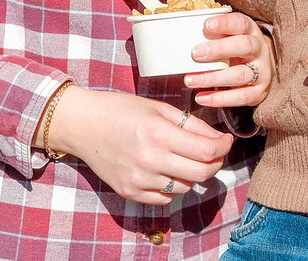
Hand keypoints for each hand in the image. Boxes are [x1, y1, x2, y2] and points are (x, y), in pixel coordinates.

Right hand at [45, 87, 232, 203]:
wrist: (82, 125)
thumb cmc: (120, 110)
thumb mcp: (157, 108)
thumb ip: (190, 124)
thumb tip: (217, 139)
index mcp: (158, 133)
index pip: (206, 151)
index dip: (223, 147)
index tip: (225, 141)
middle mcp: (150, 159)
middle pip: (201, 173)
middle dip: (214, 162)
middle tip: (212, 152)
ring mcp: (139, 179)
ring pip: (185, 187)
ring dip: (191, 174)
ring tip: (182, 158)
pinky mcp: (129, 192)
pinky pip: (164, 198)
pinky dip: (171, 186)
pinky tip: (164, 170)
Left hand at [185, 11, 272, 108]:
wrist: (262, 68)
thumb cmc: (236, 48)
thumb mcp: (230, 36)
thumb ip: (213, 35)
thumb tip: (183, 34)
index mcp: (250, 31)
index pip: (241, 23)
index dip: (225, 24)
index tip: (206, 26)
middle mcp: (259, 50)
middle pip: (244, 46)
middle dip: (219, 49)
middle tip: (195, 53)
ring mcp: (262, 72)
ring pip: (240, 75)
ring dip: (213, 78)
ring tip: (190, 80)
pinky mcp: (259, 92)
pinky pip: (240, 97)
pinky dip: (220, 99)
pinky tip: (202, 98)